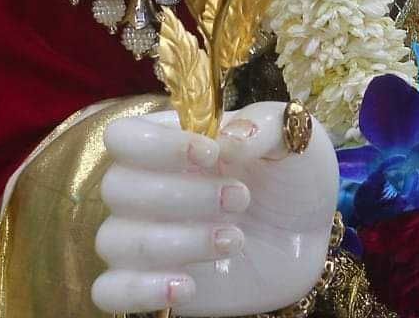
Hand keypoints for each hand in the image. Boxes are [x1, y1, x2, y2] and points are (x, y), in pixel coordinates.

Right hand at [91, 101, 338, 316]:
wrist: (308, 236)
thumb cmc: (292, 176)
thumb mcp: (296, 138)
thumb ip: (265, 127)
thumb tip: (229, 139)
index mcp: (173, 140)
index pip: (124, 136)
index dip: (157, 145)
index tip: (210, 155)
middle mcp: (147, 186)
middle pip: (117, 187)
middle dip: (180, 195)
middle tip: (240, 199)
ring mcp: (146, 236)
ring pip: (115, 239)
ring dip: (175, 241)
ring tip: (235, 240)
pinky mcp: (151, 283)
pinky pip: (109, 290)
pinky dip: (139, 290)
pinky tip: (188, 286)